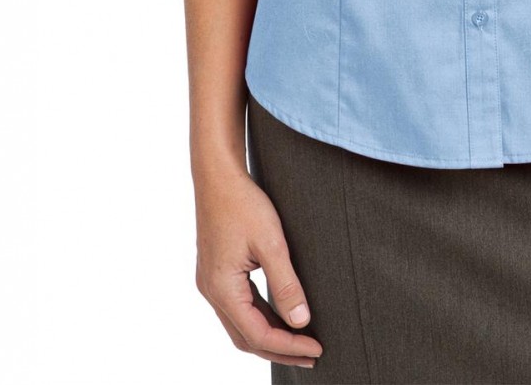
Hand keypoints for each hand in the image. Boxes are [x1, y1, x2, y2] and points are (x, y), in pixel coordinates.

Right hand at [193, 163, 324, 368]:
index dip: (289, 345)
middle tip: (312, 356)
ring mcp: (212, 283)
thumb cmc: (243, 203)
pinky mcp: (217, 272)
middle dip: (280, 350)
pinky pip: (238, 307)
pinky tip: (279, 316)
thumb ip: (286, 284)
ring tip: (300, 342)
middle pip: (246, 337)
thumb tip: (301, 321)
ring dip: (270, 337)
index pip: (258, 334)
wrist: (217, 175)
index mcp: (222, 289)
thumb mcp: (271, 243)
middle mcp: (212, 292)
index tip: (317, 348)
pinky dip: (260, 318)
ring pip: (241, 325)